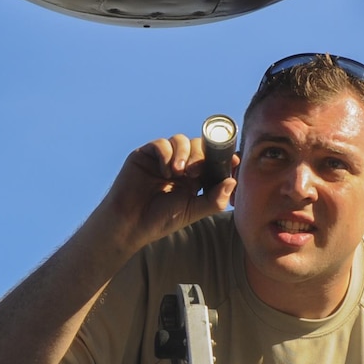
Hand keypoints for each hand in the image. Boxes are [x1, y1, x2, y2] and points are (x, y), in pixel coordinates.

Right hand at [91, 134, 236, 255]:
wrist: (130, 223)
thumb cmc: (160, 220)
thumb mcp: (193, 211)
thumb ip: (214, 199)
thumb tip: (232, 181)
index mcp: (194, 177)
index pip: (212, 159)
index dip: (223, 157)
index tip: (233, 160)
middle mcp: (180, 165)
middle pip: (198, 145)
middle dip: (200, 155)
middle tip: (193, 173)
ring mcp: (162, 158)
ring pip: (181, 140)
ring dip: (183, 153)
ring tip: (178, 173)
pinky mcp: (146, 155)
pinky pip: (161, 144)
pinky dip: (166, 153)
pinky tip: (164, 171)